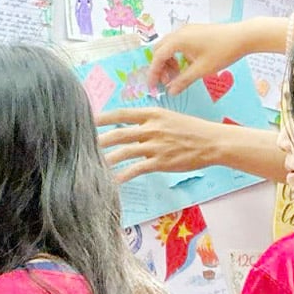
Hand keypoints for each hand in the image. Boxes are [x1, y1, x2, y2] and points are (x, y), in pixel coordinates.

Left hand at [96, 108, 224, 182]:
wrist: (212, 142)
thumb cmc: (191, 129)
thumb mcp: (169, 118)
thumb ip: (149, 123)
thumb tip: (129, 130)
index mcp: (152, 114)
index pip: (121, 114)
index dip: (103, 117)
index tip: (87, 119)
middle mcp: (151, 128)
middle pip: (118, 134)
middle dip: (98, 140)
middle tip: (81, 143)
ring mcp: (155, 145)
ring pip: (124, 152)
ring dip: (106, 158)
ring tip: (91, 163)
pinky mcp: (160, 162)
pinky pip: (136, 169)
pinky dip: (122, 175)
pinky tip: (112, 180)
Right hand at [147, 21, 254, 94]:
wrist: (243, 36)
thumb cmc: (222, 52)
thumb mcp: (202, 70)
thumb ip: (183, 81)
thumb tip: (170, 91)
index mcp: (178, 40)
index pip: (158, 57)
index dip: (153, 73)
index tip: (153, 86)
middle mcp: (179, 32)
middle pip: (160, 50)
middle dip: (161, 67)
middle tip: (167, 81)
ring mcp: (187, 30)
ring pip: (169, 46)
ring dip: (169, 61)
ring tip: (178, 75)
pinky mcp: (195, 31)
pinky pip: (179, 43)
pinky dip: (177, 55)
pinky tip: (187, 65)